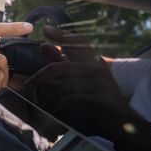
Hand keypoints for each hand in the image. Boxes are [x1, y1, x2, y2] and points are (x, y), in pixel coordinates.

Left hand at [24, 26, 139, 138]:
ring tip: (38, 101)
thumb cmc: (98, 97)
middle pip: (60, 68)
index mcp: (95, 60)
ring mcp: (100, 83)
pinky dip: (56, 105)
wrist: (121, 121)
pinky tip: (50, 109)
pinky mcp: (99, 98)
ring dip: (46, 94)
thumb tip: (43, 44)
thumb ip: (62, 61)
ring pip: (62, 85)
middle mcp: (98, 68)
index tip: (45, 29)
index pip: (77, 42)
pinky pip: (69, 99)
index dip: (61, 35)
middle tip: (28, 85)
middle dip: (40, 77)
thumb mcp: (81, 77)